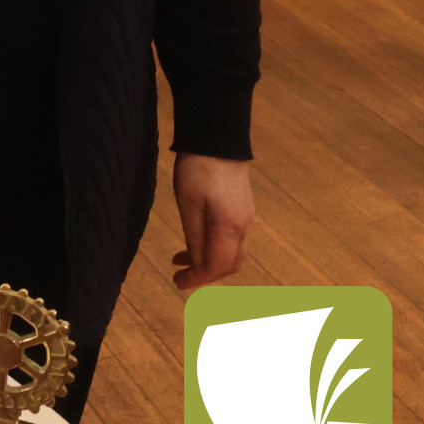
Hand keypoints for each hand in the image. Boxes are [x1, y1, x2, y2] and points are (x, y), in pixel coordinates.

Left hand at [171, 152, 252, 289]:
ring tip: (180, 259)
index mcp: (230, 228)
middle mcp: (243, 226)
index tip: (178, 282)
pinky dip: (214, 246)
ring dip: (209, 260)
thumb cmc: (198, 171)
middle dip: (206, 274)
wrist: (218, 140)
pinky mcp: (241, 208)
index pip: (217, 266)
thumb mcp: (188, 205)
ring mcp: (245, 217)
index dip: (198, 278)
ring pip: (231, 251)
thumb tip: (197, 265)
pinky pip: (231, 238)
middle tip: (180, 275)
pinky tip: (194, 240)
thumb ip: (194, 237)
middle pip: (229, 263)